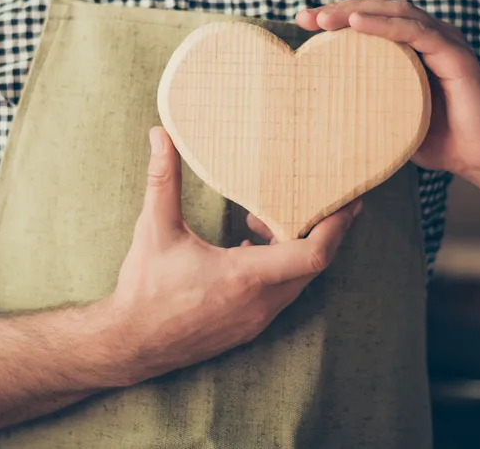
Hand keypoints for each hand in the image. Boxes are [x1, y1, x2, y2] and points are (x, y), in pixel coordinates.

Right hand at [111, 127, 360, 384]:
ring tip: (265, 217)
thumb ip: (162, 179)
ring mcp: (255, 320)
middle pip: (313, 265)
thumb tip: (160, 135)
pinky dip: (279, 267)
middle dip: (321, 230)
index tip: (350, 202)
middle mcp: (259, 303)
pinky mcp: (247, 328)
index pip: (313, 254)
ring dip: (293, 247)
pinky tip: (249, 246)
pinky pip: (281, 294)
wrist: (129, 345)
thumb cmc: (144, 289)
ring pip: (297, 281)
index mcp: (244, 277)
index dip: (336, 227)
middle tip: (322, 199)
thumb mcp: (154, 228)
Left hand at [295, 0, 479, 183]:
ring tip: (324, 19)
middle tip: (306, 17)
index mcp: (411, 46)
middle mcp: (428, 36)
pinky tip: (357, 25)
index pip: (370, 19)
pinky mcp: (456, 54)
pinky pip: (416, 32)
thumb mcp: (389, 114)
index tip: (302, 22)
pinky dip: (384, 26)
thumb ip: (364, 101)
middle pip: (379, 8)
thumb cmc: (437, 138)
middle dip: (340, 9)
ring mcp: (443, 41)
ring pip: (395, 12)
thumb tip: (318, 107)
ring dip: (357, 12)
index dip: (336, 16)